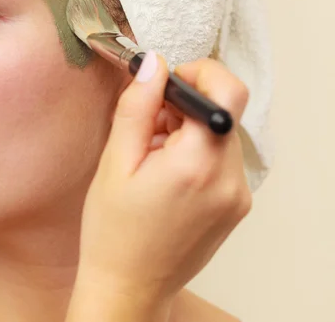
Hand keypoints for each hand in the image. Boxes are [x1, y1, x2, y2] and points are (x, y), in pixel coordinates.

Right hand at [75, 52, 251, 310]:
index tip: (164, 85)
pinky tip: (166, 174)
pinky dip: (197, 153)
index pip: (226, 92)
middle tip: (146, 129)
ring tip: (152, 157)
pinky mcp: (236, 206)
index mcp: (197, 165)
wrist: (129, 286)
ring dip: (189, 130)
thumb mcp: (115, 163)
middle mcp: (229, 179)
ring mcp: (237, 196)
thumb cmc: (113, 230)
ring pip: (221, 134)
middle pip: (221, 112)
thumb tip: (153, 64)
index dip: (197, 74)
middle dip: (183, 107)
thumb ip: (137, 108)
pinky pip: (222, 159)